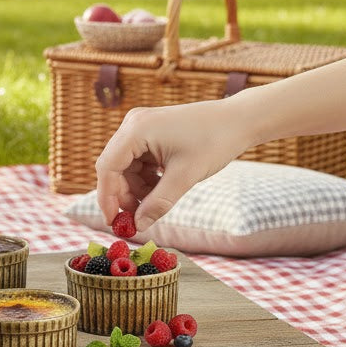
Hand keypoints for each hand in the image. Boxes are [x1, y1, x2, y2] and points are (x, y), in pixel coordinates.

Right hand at [94, 99, 249, 236]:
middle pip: (114, 167)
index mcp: (137, 129)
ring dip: (137, 188)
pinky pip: (138, 160)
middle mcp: (133, 124)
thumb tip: (138, 226)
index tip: (113, 222)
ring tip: (156, 202)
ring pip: (126, 166)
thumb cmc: (214, 141)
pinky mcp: (150, 132)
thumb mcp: (185, 177)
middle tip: (136, 219)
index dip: (107, 197)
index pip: (108, 167)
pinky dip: (146, 178)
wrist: (238, 120)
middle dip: (123, 194)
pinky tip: (162, 187)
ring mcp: (141, 127)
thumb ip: (158, 203)